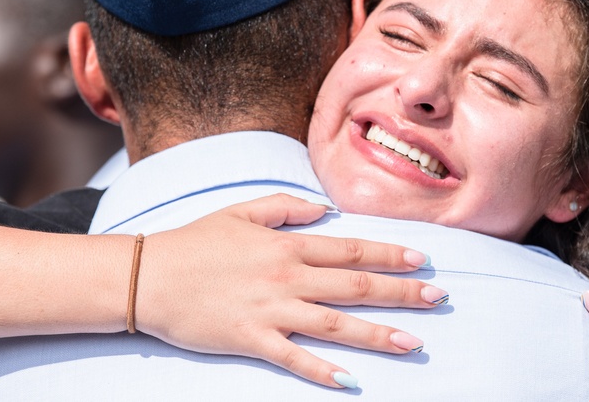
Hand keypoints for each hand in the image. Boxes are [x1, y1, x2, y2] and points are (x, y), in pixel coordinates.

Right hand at [134, 193, 445, 388]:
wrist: (150, 276)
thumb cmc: (196, 241)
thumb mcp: (242, 211)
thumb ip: (287, 208)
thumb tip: (325, 211)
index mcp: (287, 245)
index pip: (352, 249)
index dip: (391, 254)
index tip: (423, 259)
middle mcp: (287, 277)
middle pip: (355, 285)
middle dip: (401, 292)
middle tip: (438, 298)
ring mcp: (271, 310)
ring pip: (335, 324)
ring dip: (378, 334)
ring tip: (414, 342)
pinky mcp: (252, 340)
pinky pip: (294, 359)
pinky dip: (323, 371)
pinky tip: (351, 381)